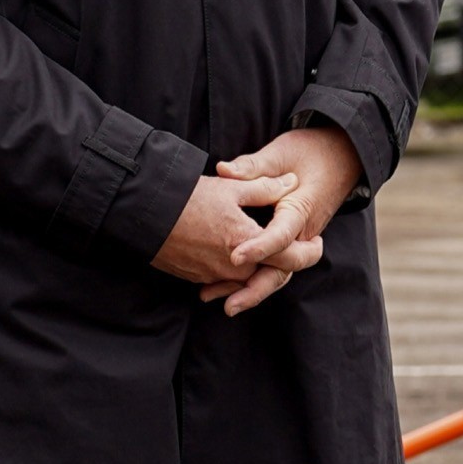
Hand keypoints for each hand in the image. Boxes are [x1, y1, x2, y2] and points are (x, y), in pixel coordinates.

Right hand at [152, 167, 295, 301]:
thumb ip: (265, 188)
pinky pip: (225, 280)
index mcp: (249, 244)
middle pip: (271, 272)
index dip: (309, 253)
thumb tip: (290, 182)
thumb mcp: (231, 188)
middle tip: (300, 248)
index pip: (291, 258)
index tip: (318, 244)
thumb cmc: (188, 198)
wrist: (144, 214)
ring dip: (261, 267)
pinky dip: (236, 271)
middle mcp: (234, 267)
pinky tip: (237, 256)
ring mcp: (214, 276)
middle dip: (287, 261)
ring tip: (270, 250)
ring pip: (248, 278)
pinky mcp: (197, 278)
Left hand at [210, 123, 362, 318]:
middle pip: (283, 269)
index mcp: (301, 209)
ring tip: (223, 305)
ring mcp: (299, 240)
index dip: (258, 247)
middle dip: (256, 289)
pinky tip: (228, 290)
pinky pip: (275, 267)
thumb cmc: (311, 151)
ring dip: (252, 291)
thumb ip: (254, 166)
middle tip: (229, 305)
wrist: (342, 156)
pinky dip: (254, 280)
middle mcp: (303, 232)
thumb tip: (223, 170)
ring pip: (278, 273)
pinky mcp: (291, 243)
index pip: (281, 235)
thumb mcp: (282, 152)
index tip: (234, 257)